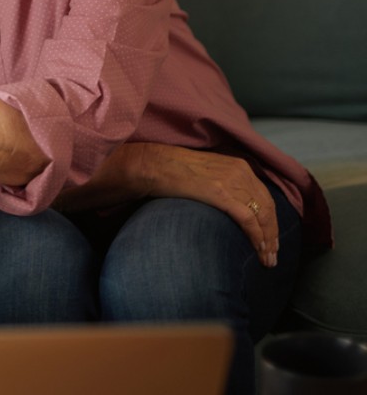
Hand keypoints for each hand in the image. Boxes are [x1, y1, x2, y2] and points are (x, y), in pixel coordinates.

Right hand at [134, 143, 279, 266]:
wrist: (153, 165)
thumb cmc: (172, 171)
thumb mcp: (207, 173)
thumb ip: (223, 185)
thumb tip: (232, 208)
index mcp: (239, 166)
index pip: (265, 197)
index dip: (271, 221)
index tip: (271, 240)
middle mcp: (240, 172)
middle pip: (268, 208)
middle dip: (273, 235)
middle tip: (272, 256)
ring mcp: (232, 182)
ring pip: (262, 216)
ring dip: (267, 241)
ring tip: (267, 260)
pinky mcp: (221, 194)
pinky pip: (248, 219)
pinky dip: (257, 237)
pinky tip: (258, 250)